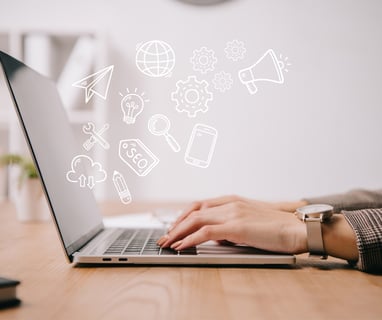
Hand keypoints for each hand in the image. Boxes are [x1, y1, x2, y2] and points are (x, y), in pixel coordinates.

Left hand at [169, 195, 306, 230]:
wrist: (297, 228)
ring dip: (178, 232)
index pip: (200, 205)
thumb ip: (231, 225)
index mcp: (233, 200)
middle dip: (176, 224)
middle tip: (164, 237)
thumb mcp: (250, 222)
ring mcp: (232, 213)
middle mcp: (230, 203)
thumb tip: (216, 237)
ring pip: (195, 219)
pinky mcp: (236, 226)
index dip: (183, 216)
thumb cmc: (277, 227)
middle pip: (193, 211)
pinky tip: (181, 246)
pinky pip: (205, 232)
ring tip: (167, 243)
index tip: (174, 227)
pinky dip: (190, 239)